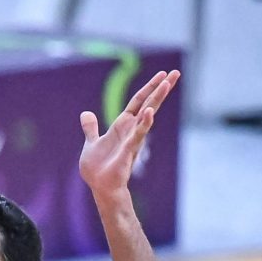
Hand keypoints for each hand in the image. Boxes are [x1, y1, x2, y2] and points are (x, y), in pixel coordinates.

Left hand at [79, 69, 175, 204]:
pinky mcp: (129, 150)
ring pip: (147, 115)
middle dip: (161, 88)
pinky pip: (138, 134)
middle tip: (175, 73)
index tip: (162, 74)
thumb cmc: (99, 168)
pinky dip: (144, 123)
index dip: (149, 87)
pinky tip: (149, 112)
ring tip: (168, 83)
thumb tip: (85, 113)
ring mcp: (132, 139)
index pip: (139, 101)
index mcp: (123, 125)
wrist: (100, 187)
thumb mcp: (92, 142)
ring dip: (157, 99)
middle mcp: (131, 129)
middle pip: (148, 103)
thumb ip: (91, 128)